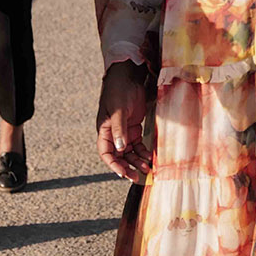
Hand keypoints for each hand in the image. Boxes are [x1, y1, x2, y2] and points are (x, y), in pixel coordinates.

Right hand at [96, 61, 152, 181]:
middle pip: (118, 156)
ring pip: (129, 153)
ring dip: (137, 161)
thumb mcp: (118, 110)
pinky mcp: (134, 128)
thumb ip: (119, 129)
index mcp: (104, 131)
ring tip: (147, 169)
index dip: (113, 164)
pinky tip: (150, 157)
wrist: (128, 77)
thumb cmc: (119, 91)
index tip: (123, 173)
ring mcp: (124, 131)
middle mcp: (113, 134)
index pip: (106, 153)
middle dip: (127, 167)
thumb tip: (121, 148)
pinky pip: (138, 145)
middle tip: (137, 177)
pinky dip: (143, 152)